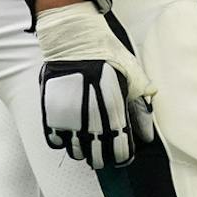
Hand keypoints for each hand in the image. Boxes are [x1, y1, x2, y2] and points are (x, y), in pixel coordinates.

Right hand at [36, 0, 155, 168]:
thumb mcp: (132, 77)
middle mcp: (91, 121)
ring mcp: (68, 119)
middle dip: (102, 157)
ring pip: (75, 153)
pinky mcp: (50, 113)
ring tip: (85, 142)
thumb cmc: (106, 54)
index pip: (121, 152)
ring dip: (82, 151)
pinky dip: (61, 141)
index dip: (123, 157)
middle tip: (103, 151)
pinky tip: (67, 133)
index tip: (123, 155)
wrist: (73, 39)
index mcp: (115, 113)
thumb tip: (146, 134)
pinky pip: (54, 141)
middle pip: (97, 157)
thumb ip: (140, 107)